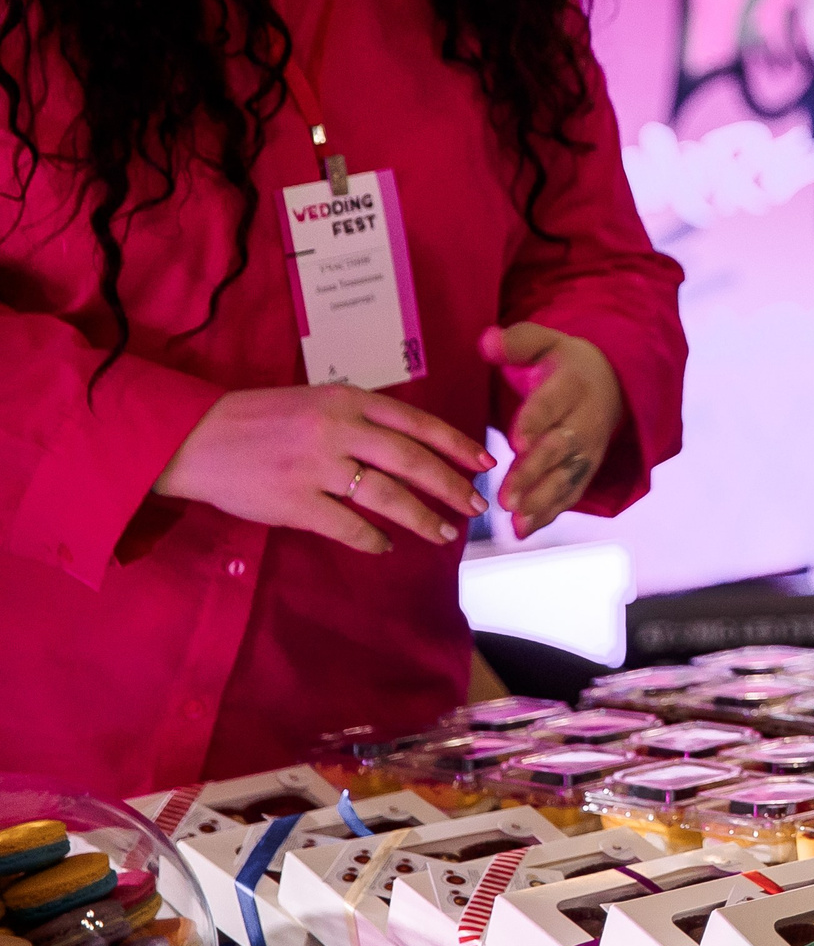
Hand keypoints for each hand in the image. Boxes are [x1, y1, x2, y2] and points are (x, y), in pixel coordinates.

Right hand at [156, 386, 490, 553]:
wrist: (196, 438)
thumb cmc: (262, 420)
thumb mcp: (317, 402)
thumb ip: (362, 418)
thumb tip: (415, 446)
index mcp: (347, 400)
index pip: (417, 423)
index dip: (456, 445)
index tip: (484, 464)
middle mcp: (337, 429)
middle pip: (412, 460)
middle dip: (451, 486)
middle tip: (475, 506)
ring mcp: (315, 467)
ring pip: (387, 496)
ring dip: (421, 518)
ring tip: (442, 533)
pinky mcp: (294, 502)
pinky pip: (348, 527)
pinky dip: (373, 539)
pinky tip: (385, 545)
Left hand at [481, 323, 624, 537]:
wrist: (611, 384)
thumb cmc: (563, 363)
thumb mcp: (543, 342)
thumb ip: (516, 342)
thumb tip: (487, 341)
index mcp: (572, 384)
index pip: (552, 404)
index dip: (536, 422)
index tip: (516, 441)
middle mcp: (584, 421)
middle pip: (559, 449)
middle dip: (534, 474)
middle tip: (507, 497)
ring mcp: (587, 450)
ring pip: (566, 478)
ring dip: (541, 501)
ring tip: (515, 521)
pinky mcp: (584, 471)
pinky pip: (569, 494)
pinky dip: (548, 513)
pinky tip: (523, 530)